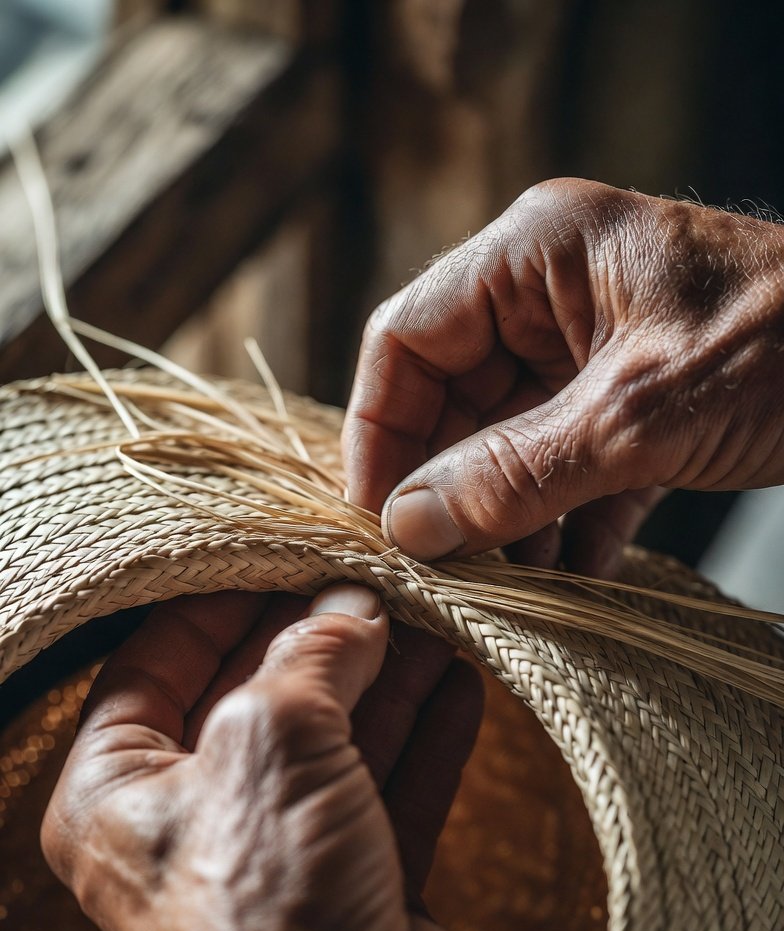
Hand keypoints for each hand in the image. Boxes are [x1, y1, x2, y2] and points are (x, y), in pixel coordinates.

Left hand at [41, 585, 494, 930]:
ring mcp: (272, 851)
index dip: (219, 599)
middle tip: (375, 581)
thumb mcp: (274, 736)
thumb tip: (350, 607)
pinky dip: (419, 734)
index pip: (153, 662)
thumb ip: (310, 654)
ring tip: (433, 616)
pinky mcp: (347, 877)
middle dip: (320, 636)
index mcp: (116, 792)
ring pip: (331, 738)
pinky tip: (457, 681)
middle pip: (253, 696)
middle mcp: (187, 822)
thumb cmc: (276, 900)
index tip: (282, 551)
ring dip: (385, 679)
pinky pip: (381, 784)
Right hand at [344, 179, 783, 576]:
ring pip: (511, 441)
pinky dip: (568, 523)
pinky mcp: (638, 403)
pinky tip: (568, 580)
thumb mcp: (638, 416)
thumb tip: (410, 525)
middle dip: (447, 487)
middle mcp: (553, 295)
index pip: (407, 338)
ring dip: (506, 516)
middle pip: (453, 397)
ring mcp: (596, 350)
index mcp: (536, 253)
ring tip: (501, 588)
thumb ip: (516, 472)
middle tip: (441, 569)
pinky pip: (573, 466)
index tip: (378, 518)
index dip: (380, 430)